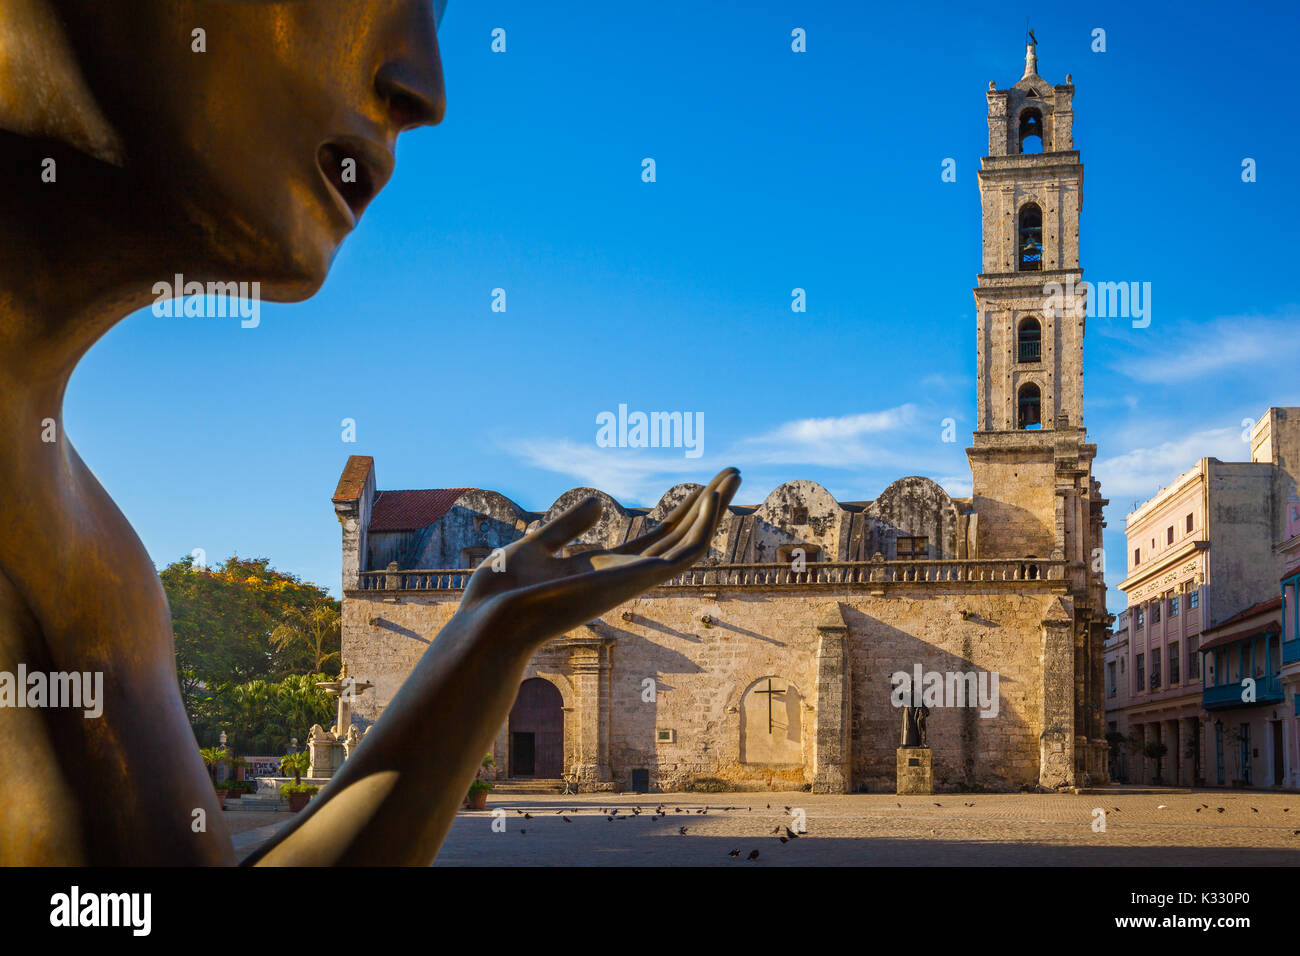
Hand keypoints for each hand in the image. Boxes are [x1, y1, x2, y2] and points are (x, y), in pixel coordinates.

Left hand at [457, 468, 740, 649]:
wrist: (494, 620)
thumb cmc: (505, 595)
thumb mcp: (537, 546)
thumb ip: (568, 526)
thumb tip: (596, 502)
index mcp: (605, 569)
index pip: (656, 538)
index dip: (681, 512)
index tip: (701, 488)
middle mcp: (626, 576)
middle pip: (680, 535)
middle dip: (706, 504)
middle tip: (733, 473)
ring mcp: (634, 579)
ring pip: (693, 542)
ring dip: (715, 506)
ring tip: (735, 472)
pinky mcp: (638, 581)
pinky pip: (685, 553)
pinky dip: (704, 525)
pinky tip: (713, 495)